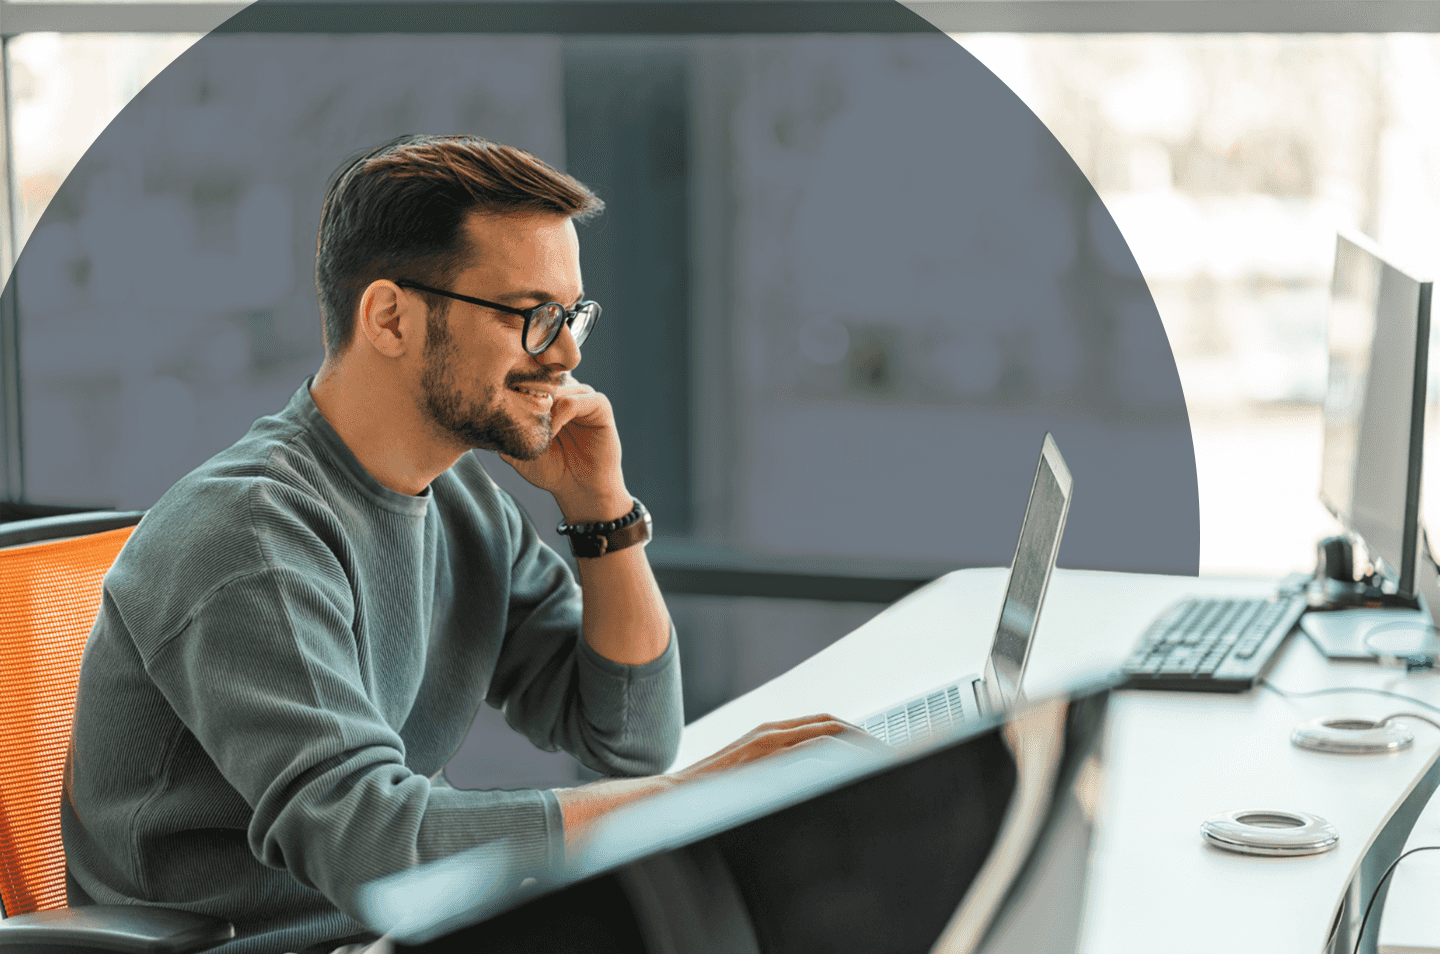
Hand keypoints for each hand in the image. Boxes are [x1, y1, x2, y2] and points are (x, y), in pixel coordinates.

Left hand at [500, 376, 629, 520]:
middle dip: (527, 394)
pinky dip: (561, 415)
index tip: (501, 404)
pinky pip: (576, 400)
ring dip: (544, 408)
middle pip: (542, 376)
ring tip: (536, 430)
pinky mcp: (600, 406)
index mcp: (549, 396)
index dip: (514, 385)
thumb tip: (480, 412)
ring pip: (558, 387)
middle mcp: (567, 391)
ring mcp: (584, 396)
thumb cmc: (551, 470)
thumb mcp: (518, 448)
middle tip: (516, 415)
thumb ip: (504, 429)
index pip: (529, 375)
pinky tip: (553, 433)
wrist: (579, 490)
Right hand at [669, 713, 891, 784]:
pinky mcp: (765, 756)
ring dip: (860, 744)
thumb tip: (800, 792)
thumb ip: (774, 778)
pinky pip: (813, 747)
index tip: (874, 752)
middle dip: (864, 737)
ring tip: (884, 761)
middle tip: (890, 756)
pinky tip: (858, 768)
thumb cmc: (707, 798)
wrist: (672, 800)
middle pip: (830, 724)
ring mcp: (768, 741)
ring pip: (828, 731)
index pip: (821, 725)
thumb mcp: (747, 781)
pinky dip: (841, 753)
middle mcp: (771, 732)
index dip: (851, 735)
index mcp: (769, 735)